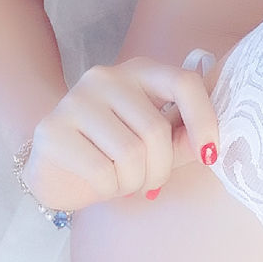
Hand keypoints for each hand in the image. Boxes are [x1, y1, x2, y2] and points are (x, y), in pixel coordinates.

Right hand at [21, 55, 220, 211]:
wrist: (54, 167)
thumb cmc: (113, 153)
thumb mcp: (157, 144)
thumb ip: (183, 139)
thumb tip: (209, 145)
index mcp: (139, 72)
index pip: (184, 82)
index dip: (204, 120)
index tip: (209, 154)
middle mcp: (106, 77)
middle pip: (156, 130)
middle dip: (160, 170)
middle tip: (149, 182)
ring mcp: (75, 100)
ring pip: (130, 153)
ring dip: (133, 182)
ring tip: (123, 182)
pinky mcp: (53, 130)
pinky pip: (102, 171)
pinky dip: (109, 189)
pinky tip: (100, 184)